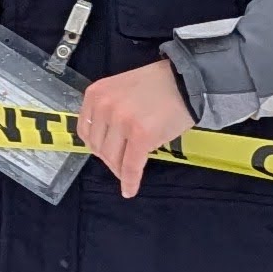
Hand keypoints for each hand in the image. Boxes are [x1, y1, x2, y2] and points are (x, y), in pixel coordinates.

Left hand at [76, 55, 192, 197]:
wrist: (185, 81)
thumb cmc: (157, 85)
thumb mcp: (120, 90)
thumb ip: (108, 111)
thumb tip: (105, 144)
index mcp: (96, 94)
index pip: (86, 131)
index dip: (97, 146)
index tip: (107, 152)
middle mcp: (104, 106)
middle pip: (99, 147)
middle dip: (110, 159)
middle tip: (123, 162)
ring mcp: (121, 121)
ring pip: (112, 158)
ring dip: (120, 169)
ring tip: (130, 170)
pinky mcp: (140, 135)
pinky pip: (130, 166)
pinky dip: (130, 181)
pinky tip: (130, 190)